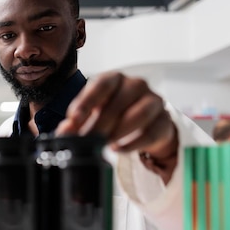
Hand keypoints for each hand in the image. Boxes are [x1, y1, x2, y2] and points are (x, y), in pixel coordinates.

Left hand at [56, 71, 177, 183]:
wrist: (146, 126)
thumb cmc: (114, 115)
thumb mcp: (92, 116)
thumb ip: (76, 123)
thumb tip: (64, 131)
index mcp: (114, 79)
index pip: (101, 84)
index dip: (87, 101)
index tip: (74, 118)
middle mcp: (136, 85)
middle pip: (119, 101)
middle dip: (101, 122)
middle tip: (88, 139)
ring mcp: (154, 101)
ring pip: (140, 113)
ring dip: (119, 131)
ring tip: (104, 145)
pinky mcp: (165, 120)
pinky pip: (151, 131)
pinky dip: (133, 143)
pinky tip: (119, 149)